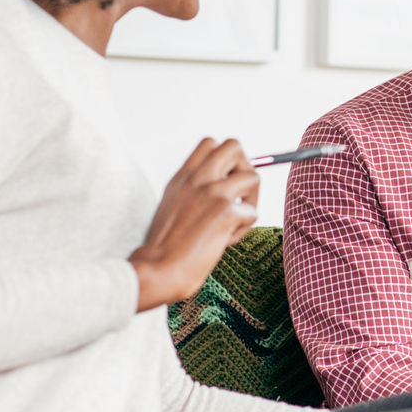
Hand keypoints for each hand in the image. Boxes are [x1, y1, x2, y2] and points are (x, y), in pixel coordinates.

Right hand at [129, 138, 259, 311]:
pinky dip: (244, 229)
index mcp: (183, 176)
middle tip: (237, 196)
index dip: (226, 160)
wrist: (157, 268)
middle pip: (234, 146)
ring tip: (234, 221)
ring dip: (251, 200)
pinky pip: (253, 213)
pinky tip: (225, 241)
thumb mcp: (172, 205)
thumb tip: (223, 187)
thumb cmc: (164, 246)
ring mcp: (213, 192)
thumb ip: (193, 190)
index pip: (210, 143)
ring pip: (253, 177)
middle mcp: (197, 178)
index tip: (223, 183)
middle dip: (244, 168)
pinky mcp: (226, 212)